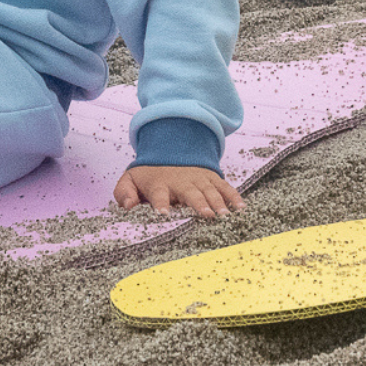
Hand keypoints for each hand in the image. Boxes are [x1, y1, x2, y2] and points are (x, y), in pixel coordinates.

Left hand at [114, 165, 244, 218]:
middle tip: (206, 216)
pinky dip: (233, 197)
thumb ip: (124, 192)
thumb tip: (127, 206)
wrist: (169, 149)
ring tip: (225, 216)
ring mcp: (198, 179)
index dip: (161, 204)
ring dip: (218, 203)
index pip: (159, 194)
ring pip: (210, 191)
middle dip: (198, 203)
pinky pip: (225, 187)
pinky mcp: (212, 178)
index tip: (164, 214)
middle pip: (190, 193)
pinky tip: (241, 209)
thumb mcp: (130, 179)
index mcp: (159, 184)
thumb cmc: (149, 174)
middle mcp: (181, 181)